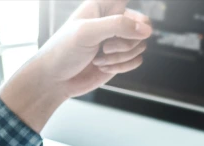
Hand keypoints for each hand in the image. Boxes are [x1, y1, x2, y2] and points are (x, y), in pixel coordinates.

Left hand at [0, 0, 152, 131]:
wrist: (55, 80)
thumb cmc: (63, 51)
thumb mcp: (88, 33)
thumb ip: (118, 26)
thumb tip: (147, 29)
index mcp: (101, 7)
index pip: (125, 0)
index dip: (129, 13)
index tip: (125, 21)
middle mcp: (111, 22)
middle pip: (141, 25)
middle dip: (127, 40)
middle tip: (106, 46)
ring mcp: (117, 41)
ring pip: (140, 45)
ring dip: (120, 56)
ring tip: (98, 58)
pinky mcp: (120, 59)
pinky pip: (137, 60)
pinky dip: (122, 66)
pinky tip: (103, 66)